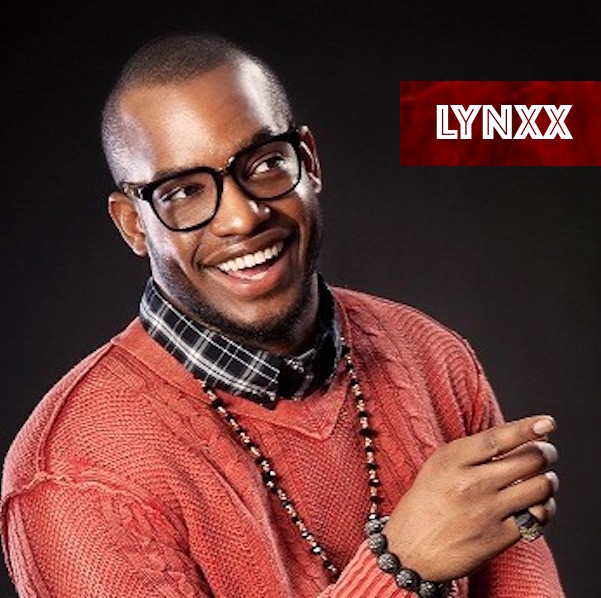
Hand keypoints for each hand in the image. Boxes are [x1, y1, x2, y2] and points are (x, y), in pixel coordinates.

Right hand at [383, 414, 558, 581]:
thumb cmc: (426, 503)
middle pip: (528, 460)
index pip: (498, 438)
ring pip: (540, 486)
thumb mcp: (438, 466)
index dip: (527, 428)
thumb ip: (472, 452)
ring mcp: (487, 511)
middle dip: (546, 452)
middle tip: (546, 451)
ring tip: (543, 478)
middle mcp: (471, 483)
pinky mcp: (499, 537)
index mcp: (452, 460)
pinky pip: (538, 517)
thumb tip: (518, 437)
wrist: (409, 550)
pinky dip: (544, 507)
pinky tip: (537, 504)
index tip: (547, 423)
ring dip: (548, 479)